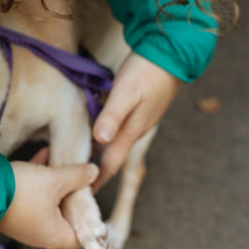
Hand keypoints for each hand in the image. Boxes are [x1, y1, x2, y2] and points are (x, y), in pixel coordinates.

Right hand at [0, 156, 97, 248]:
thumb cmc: (22, 191)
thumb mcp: (55, 180)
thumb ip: (78, 176)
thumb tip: (94, 172)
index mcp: (55, 235)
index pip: (83, 237)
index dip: (94, 222)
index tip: (99, 203)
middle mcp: (41, 234)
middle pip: (67, 216)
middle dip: (75, 193)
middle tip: (85, 176)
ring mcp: (26, 222)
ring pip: (50, 202)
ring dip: (57, 183)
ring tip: (65, 160)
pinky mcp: (14, 209)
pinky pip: (34, 196)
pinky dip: (41, 180)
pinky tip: (45, 154)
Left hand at [92, 53, 180, 191]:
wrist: (173, 54)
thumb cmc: (147, 72)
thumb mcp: (126, 92)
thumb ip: (112, 116)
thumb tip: (100, 140)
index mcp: (130, 131)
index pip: (111, 163)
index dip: (97, 180)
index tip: (83, 195)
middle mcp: (134, 130)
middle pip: (111, 156)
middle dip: (96, 170)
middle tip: (76, 180)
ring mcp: (138, 120)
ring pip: (114, 142)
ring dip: (99, 152)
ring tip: (80, 158)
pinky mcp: (138, 109)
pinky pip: (118, 128)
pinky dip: (104, 134)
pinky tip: (93, 129)